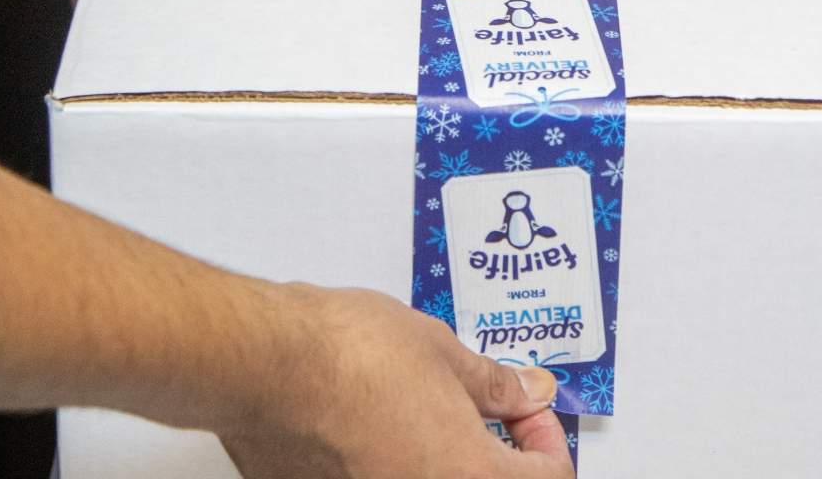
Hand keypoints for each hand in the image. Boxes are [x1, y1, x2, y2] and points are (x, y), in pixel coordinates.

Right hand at [222, 286, 572, 478]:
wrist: (274, 364)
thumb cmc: (353, 356)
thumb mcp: (445, 355)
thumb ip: (496, 385)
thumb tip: (528, 392)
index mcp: (470, 477)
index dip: (547, 441)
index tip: (530, 413)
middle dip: (499, 457)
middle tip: (492, 417)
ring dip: (447, 461)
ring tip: (435, 415)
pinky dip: (400, 465)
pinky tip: (390, 430)